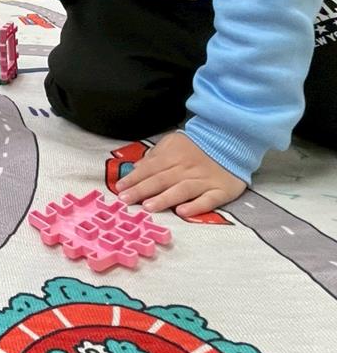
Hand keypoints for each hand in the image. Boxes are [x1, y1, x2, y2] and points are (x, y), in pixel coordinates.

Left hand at [116, 131, 246, 216]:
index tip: (118, 189)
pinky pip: (208, 200)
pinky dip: (196, 206)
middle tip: (125, 200)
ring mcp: (205, 180)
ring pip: (182, 190)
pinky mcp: (222, 190)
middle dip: (141, 190)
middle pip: (162, 179)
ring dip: (164, 199)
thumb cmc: (198, 145)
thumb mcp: (173, 143)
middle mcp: (187, 168)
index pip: (150, 168)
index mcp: (174, 155)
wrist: (234, 139)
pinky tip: (182, 212)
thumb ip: (155, 155)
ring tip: (148, 207)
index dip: (134, 178)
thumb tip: (136, 169)